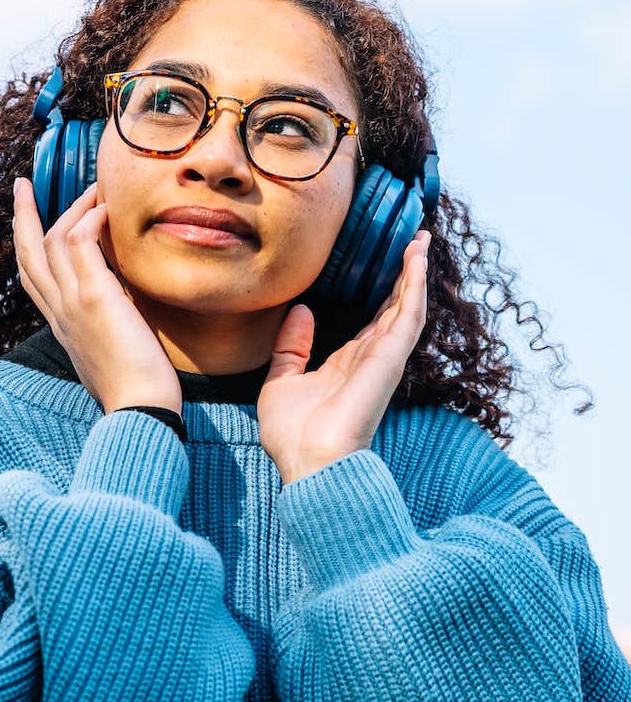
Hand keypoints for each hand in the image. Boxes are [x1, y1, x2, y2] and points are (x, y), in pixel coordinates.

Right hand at [12, 177, 182, 414]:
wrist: (140, 409)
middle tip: (23, 185)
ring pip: (50, 240)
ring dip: (71, 208)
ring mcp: (71, 302)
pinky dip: (89, 221)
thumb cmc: (136, 387)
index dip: (27, 244)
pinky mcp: (94, 297)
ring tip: (93, 189)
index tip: (31, 220)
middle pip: (27, 252)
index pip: (32, 276)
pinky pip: (79, 243)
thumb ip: (107, 323)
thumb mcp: (111, 349)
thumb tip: (124, 306)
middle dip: (22, 215)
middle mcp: (58, 310)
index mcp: (60, 324)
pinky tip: (106, 211)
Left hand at [257, 229, 430, 484]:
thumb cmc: (293, 435)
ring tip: (421, 239)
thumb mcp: (281, 381)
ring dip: (415, 272)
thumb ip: (291, 347)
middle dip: (405, 276)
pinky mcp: (390, 357)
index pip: (370, 322)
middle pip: (394, 309)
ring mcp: (383, 358)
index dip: (380, 294)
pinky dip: (415, 284)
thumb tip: (302, 311)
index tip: (385, 267)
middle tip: (414, 241)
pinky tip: (417, 258)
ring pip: (406, 306)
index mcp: (346, 365)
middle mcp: (370, 359)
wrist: (307, 462)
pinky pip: (409, 314)